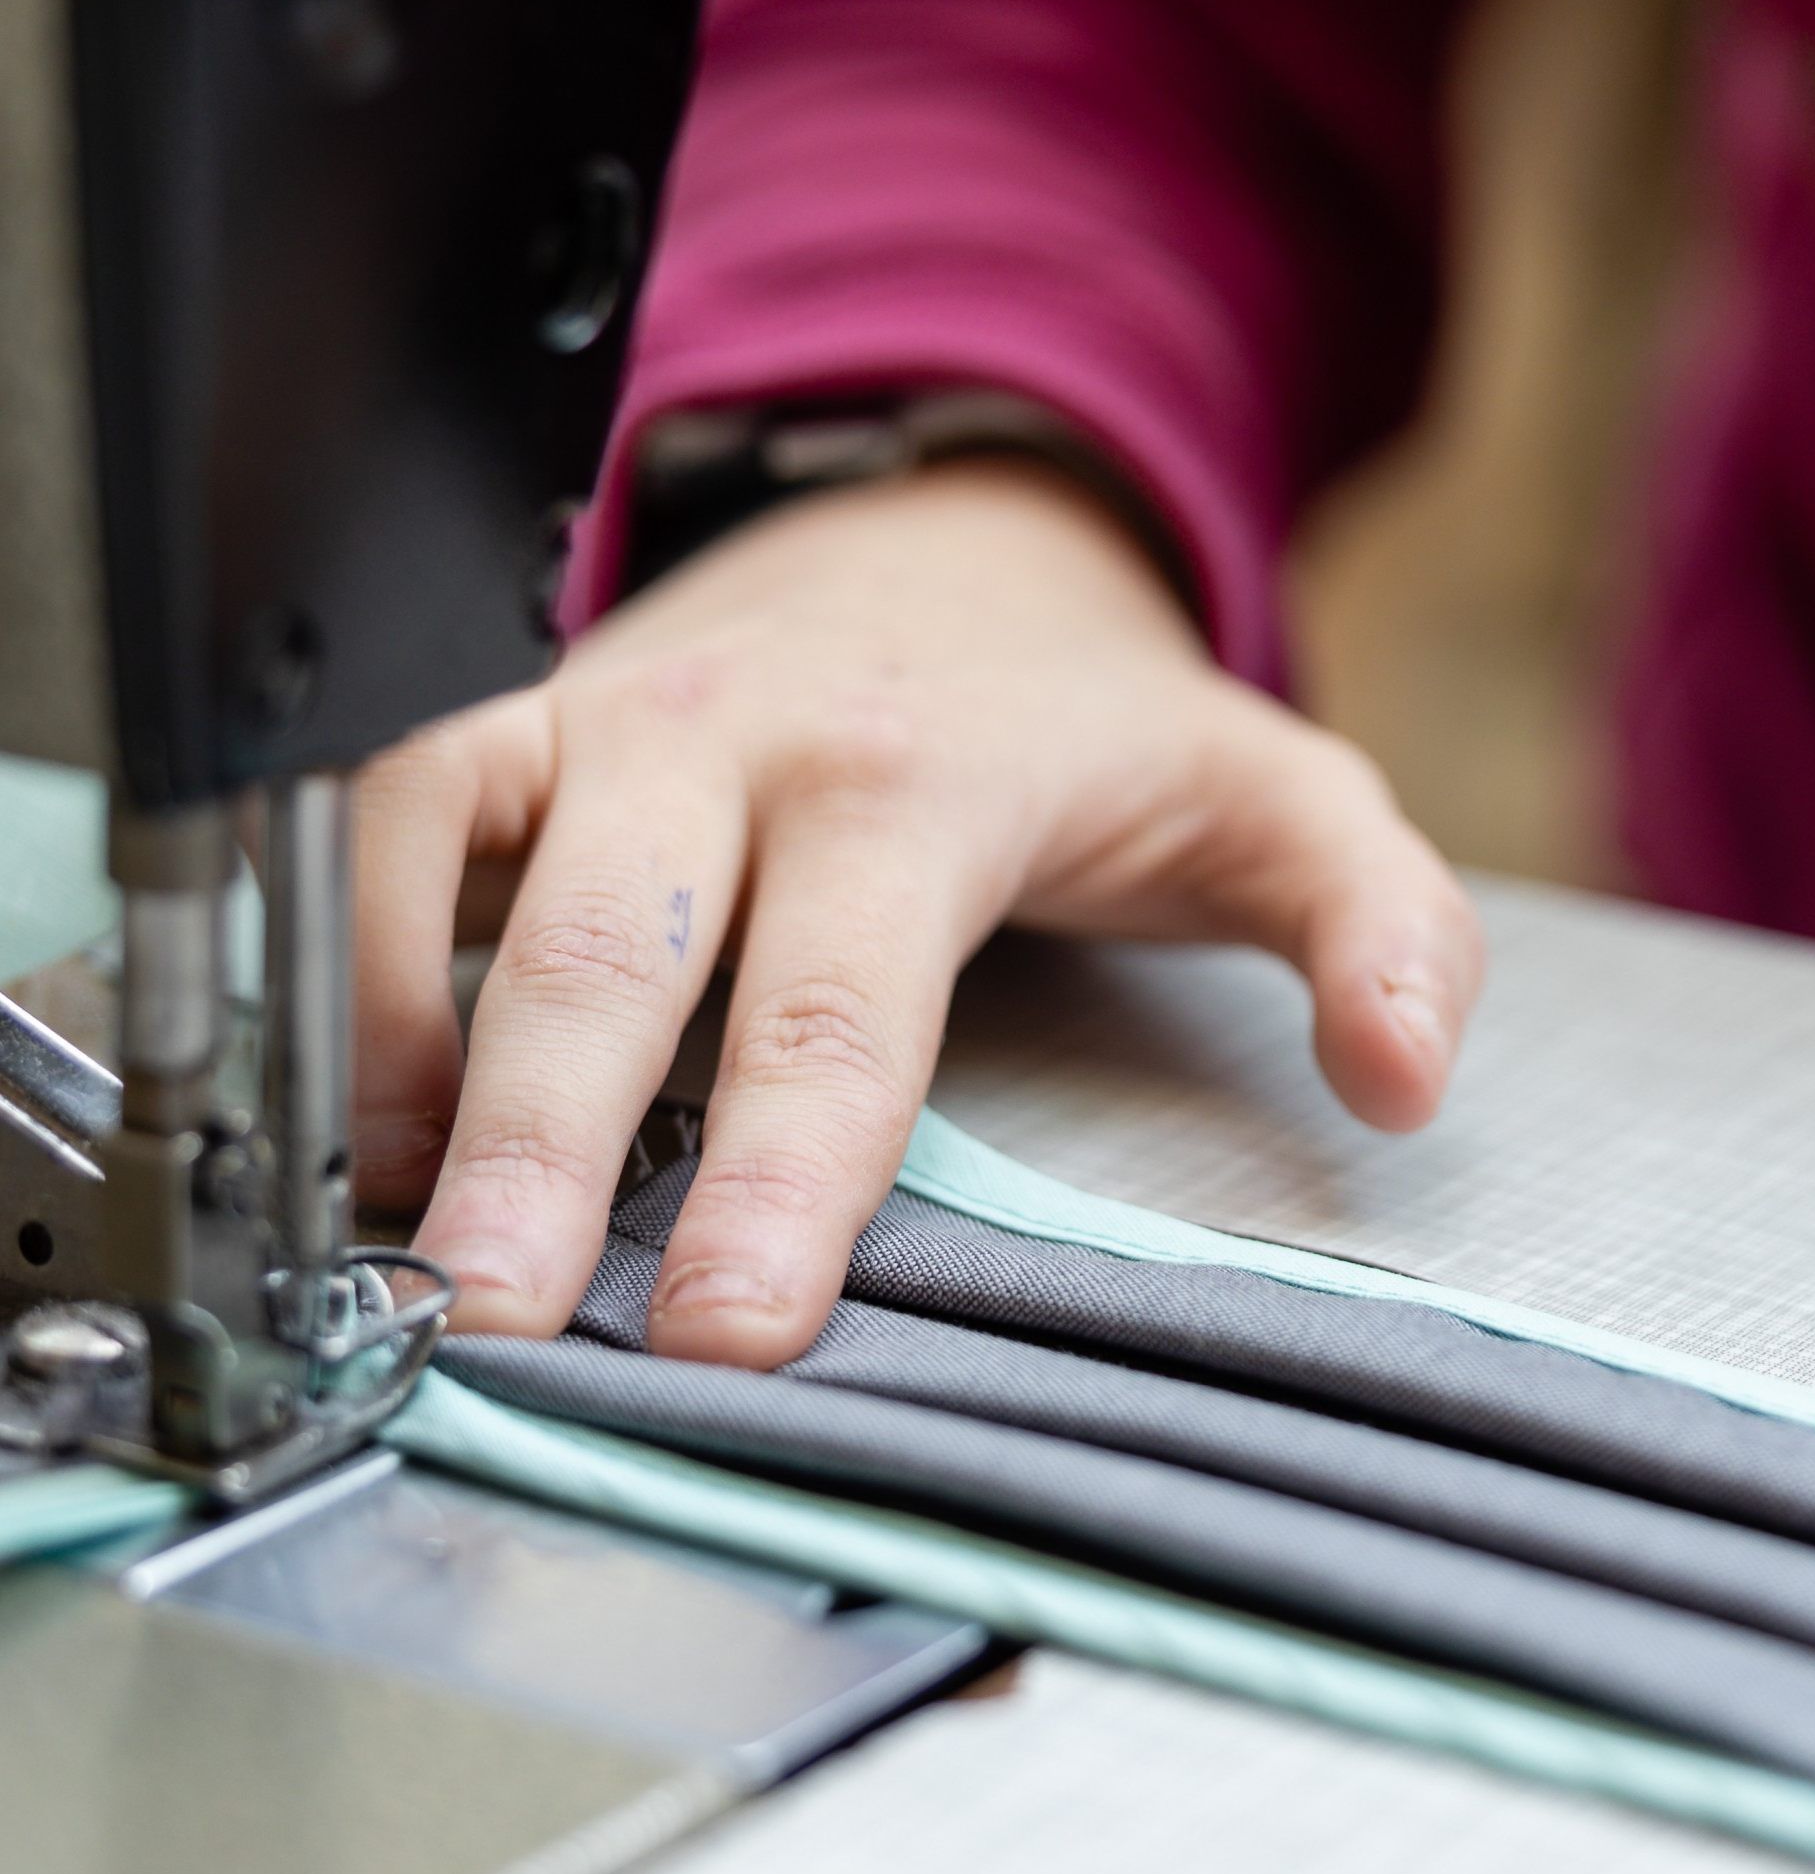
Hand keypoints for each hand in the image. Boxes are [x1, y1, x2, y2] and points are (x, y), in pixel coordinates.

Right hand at [353, 459, 1480, 1364]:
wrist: (949, 544)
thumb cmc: (1094, 715)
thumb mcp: (1275, 800)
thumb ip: (1374, 923)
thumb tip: (1406, 1075)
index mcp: (928, 779)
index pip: (845, 1003)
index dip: (784, 1174)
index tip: (732, 1329)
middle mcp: (742, 741)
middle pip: (617, 944)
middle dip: (541, 1138)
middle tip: (493, 1320)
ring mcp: (611, 717)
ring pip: (460, 861)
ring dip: (409, 1048)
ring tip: (382, 1231)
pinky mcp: (518, 719)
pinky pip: (389, 814)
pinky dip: (350, 953)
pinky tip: (368, 1105)